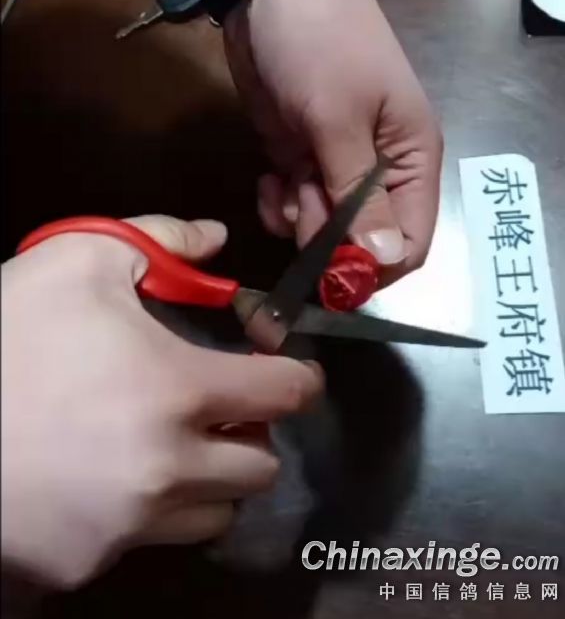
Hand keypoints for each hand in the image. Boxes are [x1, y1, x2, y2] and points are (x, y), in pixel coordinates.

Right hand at [1, 215, 322, 587]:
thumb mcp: (79, 257)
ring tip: (169, 445)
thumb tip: (215, 239)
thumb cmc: (8, 336)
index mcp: (180, 390)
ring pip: (215, 513)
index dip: (298, 376)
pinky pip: (148, 542)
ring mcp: (131, 526)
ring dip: (210, 478)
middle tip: (215, 405)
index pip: (285, 393)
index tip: (285, 369)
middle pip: (260, 465)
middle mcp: (171, 468)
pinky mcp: (87, 563)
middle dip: (252, 431)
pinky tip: (106, 478)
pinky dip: (147, 512)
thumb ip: (161, 239)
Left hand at [224, 0, 442, 286]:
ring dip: (298, 219)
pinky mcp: (301, 155)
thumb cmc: (318, 47)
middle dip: (327, 240)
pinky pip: (294, 203)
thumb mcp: (338, 120)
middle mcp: (379, 169)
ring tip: (282, 183)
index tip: (332, 269)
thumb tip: (385, 261)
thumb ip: (358, 195)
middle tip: (298, 207)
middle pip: (362, 240)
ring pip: (323, 226)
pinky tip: (267, 178)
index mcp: (409, 159)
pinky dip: (279, 202)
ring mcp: (336, 163)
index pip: (408, 240)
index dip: (373, 265)